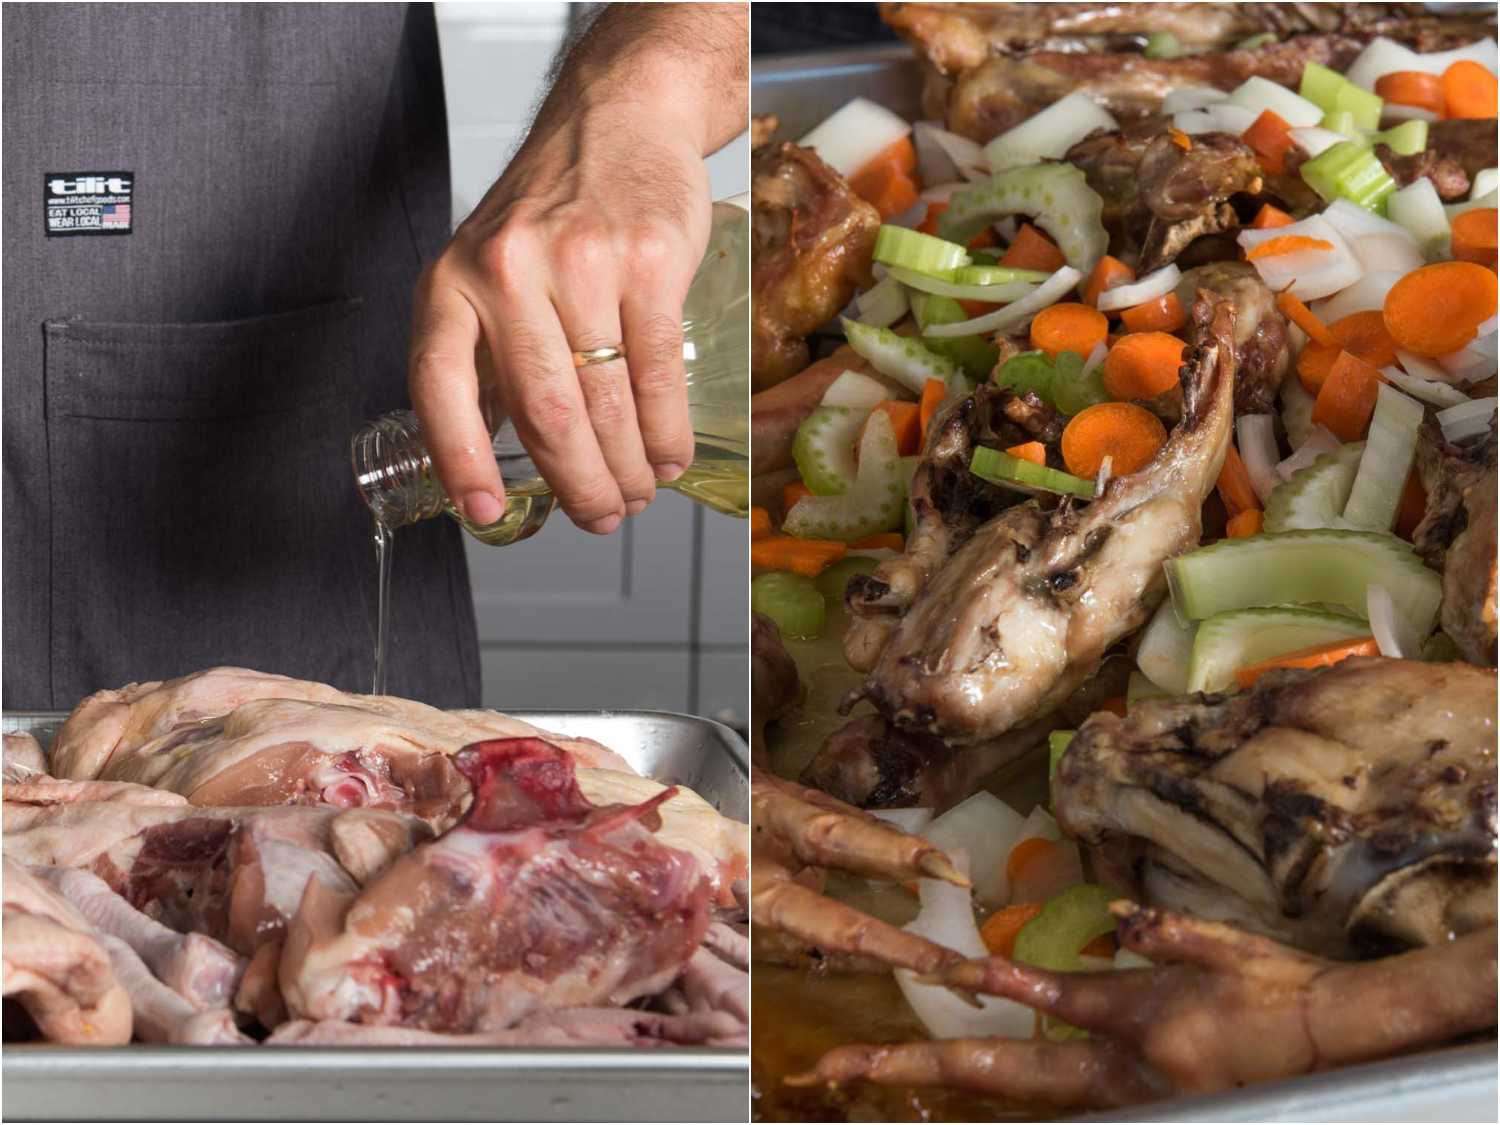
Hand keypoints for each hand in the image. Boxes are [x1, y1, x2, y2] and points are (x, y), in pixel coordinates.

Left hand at [409, 3, 745, 534]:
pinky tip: (666, 454)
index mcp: (451, 282)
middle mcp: (506, 271)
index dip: (461, 459)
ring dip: (626, 468)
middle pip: (543, 412)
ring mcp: (579, 264)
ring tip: (636, 494)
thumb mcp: (486, 270)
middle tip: (600, 517)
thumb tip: (494, 454)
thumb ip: (486, 355)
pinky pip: (656, 371)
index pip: (440, 384)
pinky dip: (664, 430)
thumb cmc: (550, 208)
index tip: (486, 513)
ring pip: (604, 401)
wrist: (616, 120)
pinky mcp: (647, 262)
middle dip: (578, 484)